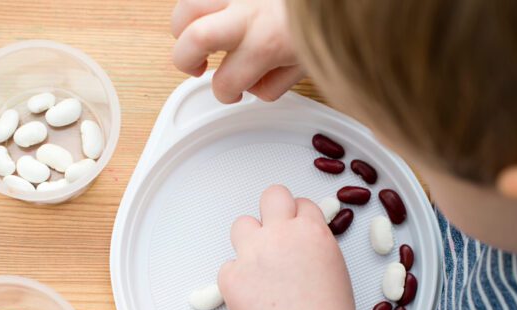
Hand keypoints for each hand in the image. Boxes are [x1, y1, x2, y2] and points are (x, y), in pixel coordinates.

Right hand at [171, 0, 304, 102]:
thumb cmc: (332, 17)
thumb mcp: (309, 61)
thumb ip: (276, 81)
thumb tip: (253, 86)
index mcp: (266, 43)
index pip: (225, 82)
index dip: (226, 94)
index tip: (232, 91)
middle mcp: (247, 12)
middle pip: (193, 40)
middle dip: (185, 61)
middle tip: (197, 66)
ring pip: (187, 6)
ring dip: (184, 26)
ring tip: (196, 34)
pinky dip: (204, 5)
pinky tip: (216, 13)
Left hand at [219, 185, 356, 309]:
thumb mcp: (335, 268)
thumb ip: (316, 244)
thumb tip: (302, 241)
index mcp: (311, 231)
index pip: (301, 203)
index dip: (299, 217)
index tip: (297, 229)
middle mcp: (280, 234)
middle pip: (272, 195)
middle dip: (274, 209)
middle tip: (274, 231)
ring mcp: (252, 254)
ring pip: (241, 224)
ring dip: (250, 240)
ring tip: (260, 266)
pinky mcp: (230, 276)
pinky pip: (228, 266)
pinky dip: (238, 278)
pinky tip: (253, 296)